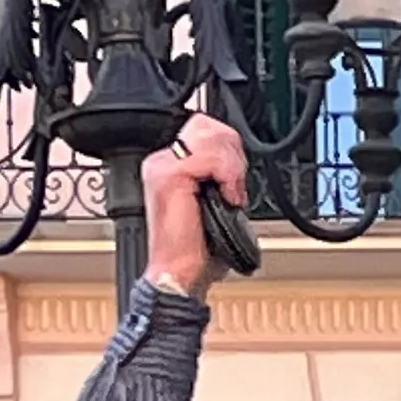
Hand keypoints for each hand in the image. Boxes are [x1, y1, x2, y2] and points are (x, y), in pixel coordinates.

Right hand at [139, 116, 247, 299]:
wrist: (179, 274)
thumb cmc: (196, 250)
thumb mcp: (213, 205)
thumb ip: (220, 178)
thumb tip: (238, 167)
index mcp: (169, 165)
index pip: (204, 130)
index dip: (229, 150)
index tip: (235, 183)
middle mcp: (162, 161)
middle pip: (207, 125)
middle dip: (232, 153)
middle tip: (235, 188)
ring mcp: (163, 166)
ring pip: (210, 137)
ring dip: (232, 168)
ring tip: (231, 196)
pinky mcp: (170, 176)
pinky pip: (210, 158)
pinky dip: (228, 177)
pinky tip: (227, 199)